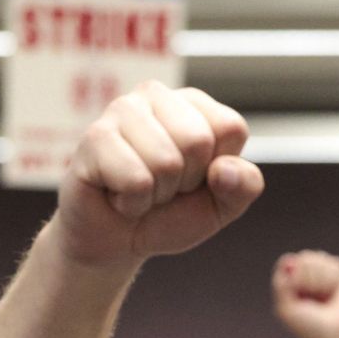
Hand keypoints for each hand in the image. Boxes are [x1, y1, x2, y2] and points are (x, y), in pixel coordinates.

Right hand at [56, 82, 263, 267]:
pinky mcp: (94, 137)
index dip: (218, 170)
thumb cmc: (169, 214)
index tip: (194, 179)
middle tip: (162, 186)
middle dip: (184, 182)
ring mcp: (122, 110)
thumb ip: (244, 186)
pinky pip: (135, 180)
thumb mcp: (222, 206)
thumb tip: (224, 170)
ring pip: (166, 161)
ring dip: (156, 194)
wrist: (117, 242)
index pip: (231, 128)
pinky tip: (117, 194)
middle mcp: (156, 95)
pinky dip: (132, 203)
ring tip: (139, 189)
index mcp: (194, 104)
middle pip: (198, 141)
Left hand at [272, 251, 338, 337]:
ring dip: (323, 281)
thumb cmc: (307, 326)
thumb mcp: (286, 308)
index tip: (299, 292)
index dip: (296, 275)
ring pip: (321, 258)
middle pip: (305, 258)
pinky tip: (334, 293)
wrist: (334, 337)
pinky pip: (335, 265)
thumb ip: (280, 284)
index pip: (289, 262)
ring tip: (324, 297)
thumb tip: (289, 260)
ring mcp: (322, 274)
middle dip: (310, 279)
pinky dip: (334, 280)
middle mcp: (304, 275)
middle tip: (313, 299)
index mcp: (289, 282)